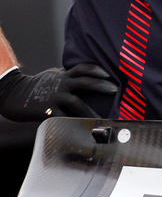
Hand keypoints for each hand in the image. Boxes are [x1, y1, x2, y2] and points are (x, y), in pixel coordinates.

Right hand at [0, 63, 118, 121]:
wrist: (12, 94)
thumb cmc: (34, 86)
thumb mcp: (52, 75)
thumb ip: (67, 74)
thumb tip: (82, 72)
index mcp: (63, 75)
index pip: (83, 68)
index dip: (97, 69)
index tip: (109, 74)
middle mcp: (60, 84)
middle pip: (85, 82)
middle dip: (101, 85)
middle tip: (115, 90)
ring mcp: (54, 97)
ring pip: (77, 103)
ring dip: (91, 111)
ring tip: (101, 118)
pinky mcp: (47, 110)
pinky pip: (63, 117)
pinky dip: (73, 122)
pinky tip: (82, 128)